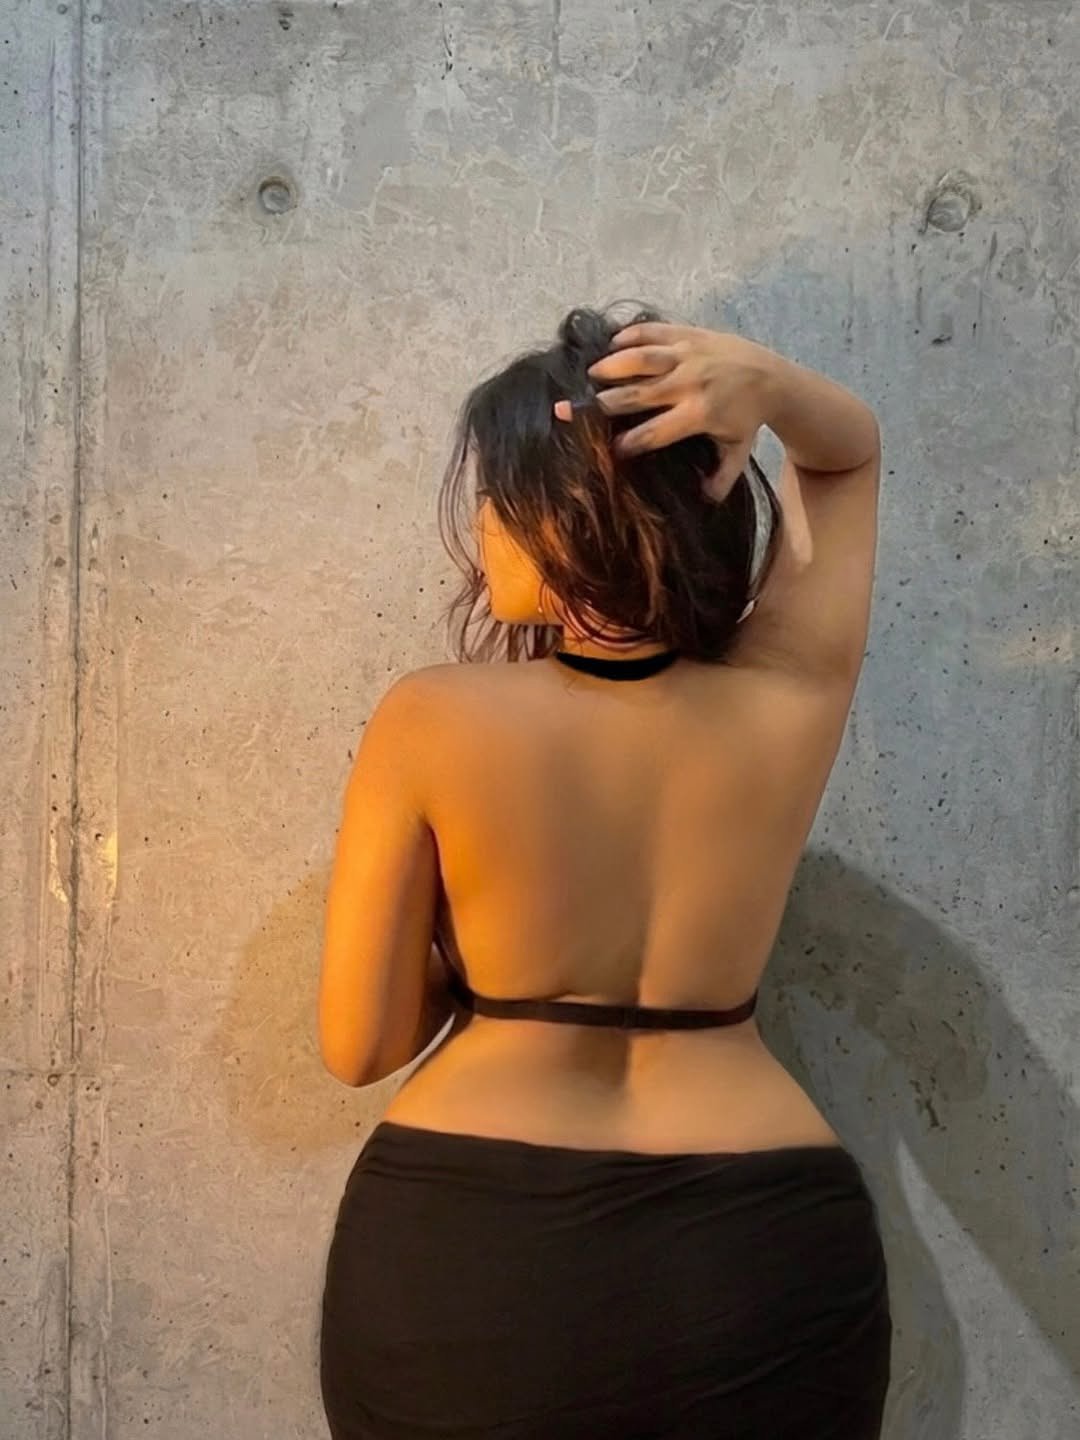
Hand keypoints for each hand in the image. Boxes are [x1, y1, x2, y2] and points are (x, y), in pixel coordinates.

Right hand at [558, 322, 775, 500]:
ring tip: (590, 373)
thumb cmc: (748, 419)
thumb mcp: (737, 452)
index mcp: (699, 415)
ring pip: (642, 357)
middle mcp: (690, 383)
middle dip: (604, 404)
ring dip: (612, 365)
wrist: (772, 377)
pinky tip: (611, 344)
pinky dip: (630, 335)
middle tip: (577, 409)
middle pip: (637, 394)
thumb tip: (703, 501)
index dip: (628, 443)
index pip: (653, 433)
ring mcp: (689, 355)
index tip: (609, 450)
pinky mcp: (689, 334)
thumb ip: (721, 479)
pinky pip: (654, 331)